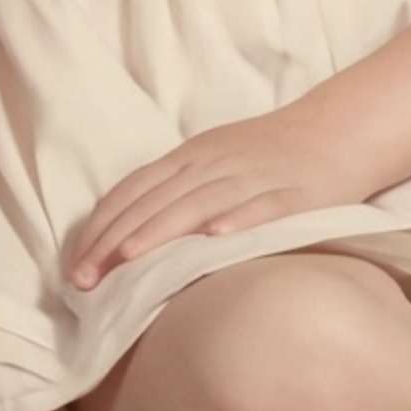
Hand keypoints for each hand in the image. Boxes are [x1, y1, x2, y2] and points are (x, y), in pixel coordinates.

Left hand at [66, 104, 365, 287]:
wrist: (334, 130)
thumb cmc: (266, 154)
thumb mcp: (213, 161)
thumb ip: (176, 189)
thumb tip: (128, 231)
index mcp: (190, 156)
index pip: (135, 190)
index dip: (102, 225)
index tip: (75, 264)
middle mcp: (213, 163)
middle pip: (157, 201)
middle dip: (116, 240)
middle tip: (84, 280)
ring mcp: (252, 176)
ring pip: (199, 203)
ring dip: (162, 230)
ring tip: (131, 258)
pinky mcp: (293, 193)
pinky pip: (263, 206)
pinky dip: (240, 219)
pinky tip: (219, 236)